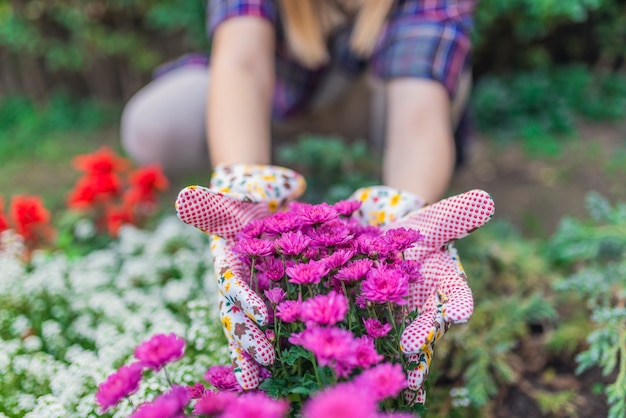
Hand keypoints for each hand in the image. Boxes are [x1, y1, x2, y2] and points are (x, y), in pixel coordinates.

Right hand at [176, 164, 305, 388]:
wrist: (252, 201)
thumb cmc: (243, 198)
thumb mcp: (231, 195)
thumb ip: (213, 200)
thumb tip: (189, 198)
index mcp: (227, 258)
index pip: (233, 282)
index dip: (245, 298)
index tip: (264, 315)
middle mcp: (232, 279)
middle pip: (235, 314)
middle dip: (247, 339)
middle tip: (265, 363)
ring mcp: (245, 290)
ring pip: (242, 327)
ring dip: (249, 353)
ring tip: (258, 381)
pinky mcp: (261, 294)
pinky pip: (260, 323)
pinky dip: (261, 344)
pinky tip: (269, 369)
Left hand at [350, 186, 494, 402]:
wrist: (390, 239)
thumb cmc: (420, 231)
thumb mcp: (436, 220)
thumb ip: (457, 214)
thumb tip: (485, 199)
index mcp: (446, 285)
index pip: (458, 296)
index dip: (459, 305)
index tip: (459, 313)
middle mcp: (427, 308)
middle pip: (427, 326)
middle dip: (420, 337)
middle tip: (411, 347)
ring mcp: (401, 318)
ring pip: (399, 339)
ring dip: (391, 352)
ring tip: (382, 368)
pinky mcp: (375, 320)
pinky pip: (373, 337)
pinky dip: (366, 348)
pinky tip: (353, 361)